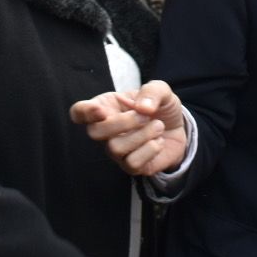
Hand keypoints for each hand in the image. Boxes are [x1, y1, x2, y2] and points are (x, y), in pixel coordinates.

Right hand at [70, 79, 188, 176]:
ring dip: (143, 135)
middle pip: (94, 133)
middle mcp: (106, 131)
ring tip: (158, 126)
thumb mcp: (161, 90)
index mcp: (105, 107)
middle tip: (145, 115)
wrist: (177, 127)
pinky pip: (132, 163)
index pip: (78, 112)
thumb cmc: (160, 107)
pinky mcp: (131, 166)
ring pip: (115, 148)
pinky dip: (150, 149)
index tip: (101, 110)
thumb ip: (152, 91)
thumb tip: (142, 107)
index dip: (84, 112)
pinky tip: (157, 142)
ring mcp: (116, 150)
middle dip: (122, 122)